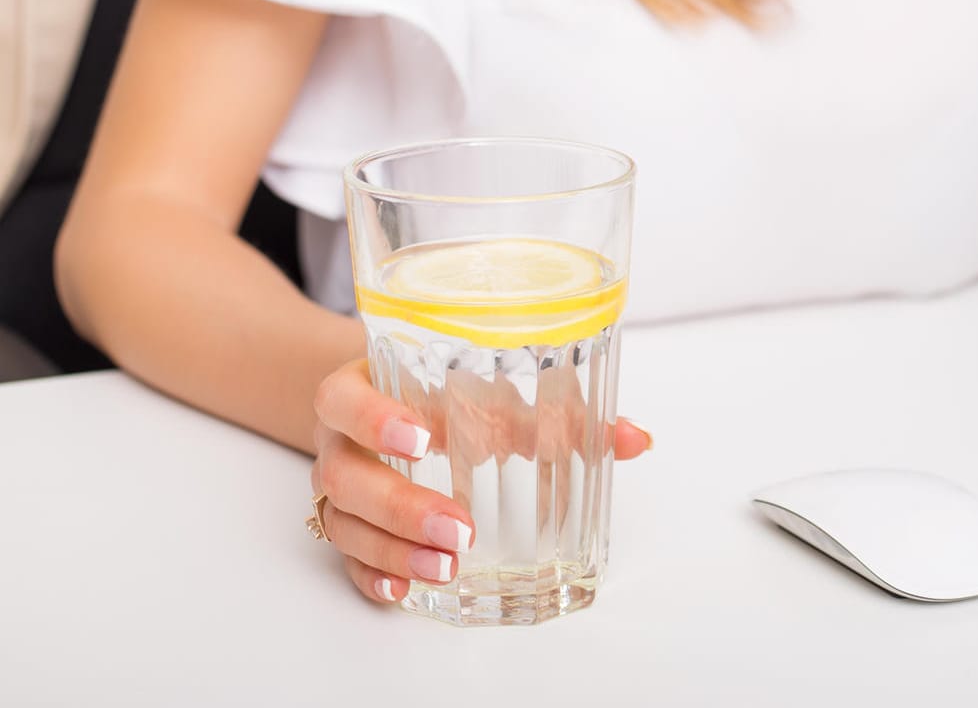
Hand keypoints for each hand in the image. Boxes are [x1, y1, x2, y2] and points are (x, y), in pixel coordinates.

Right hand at [309, 358, 651, 604]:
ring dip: (391, 548)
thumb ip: (563, 411)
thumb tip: (636, 439)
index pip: (344, 399)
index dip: (374, 419)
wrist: (388, 398)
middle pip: (343, 475)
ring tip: (445, 566)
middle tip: (461, 528)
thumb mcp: (495, 388)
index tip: (424, 438)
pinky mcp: (349, 523)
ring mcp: (341, 485)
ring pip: (343, 521)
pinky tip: (404, 590)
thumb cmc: (448, 390)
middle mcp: (342, 438)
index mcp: (368, 387)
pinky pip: (344, 556)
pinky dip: (372, 574)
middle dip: (400, 506)